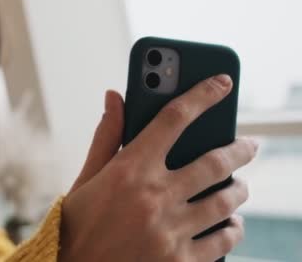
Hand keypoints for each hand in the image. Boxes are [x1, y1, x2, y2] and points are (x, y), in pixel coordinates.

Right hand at [58, 75, 257, 261]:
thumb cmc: (78, 223)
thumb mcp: (87, 177)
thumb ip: (107, 136)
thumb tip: (114, 97)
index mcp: (129, 170)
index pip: (173, 119)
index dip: (202, 95)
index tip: (222, 83)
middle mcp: (154, 197)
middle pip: (213, 162)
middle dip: (239, 149)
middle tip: (250, 145)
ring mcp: (170, 231)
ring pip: (224, 202)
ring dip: (238, 190)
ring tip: (239, 186)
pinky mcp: (179, 261)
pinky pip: (222, 241)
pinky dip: (232, 229)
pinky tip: (231, 223)